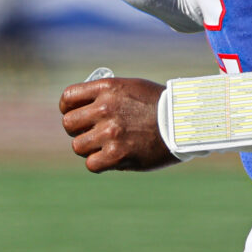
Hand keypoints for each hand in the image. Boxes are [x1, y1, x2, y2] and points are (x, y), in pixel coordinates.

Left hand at [59, 77, 177, 172]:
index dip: (67, 109)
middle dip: (77, 131)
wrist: (183, 122)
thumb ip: (107, 97)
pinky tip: (111, 159)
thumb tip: (86, 111)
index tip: (75, 115)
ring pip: (78, 146)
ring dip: (89, 149)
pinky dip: (99, 164)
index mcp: (107, 88)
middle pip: (68, 124)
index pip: (69, 97)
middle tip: (91, 135)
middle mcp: (105, 108)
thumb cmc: (160, 105)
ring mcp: (110, 132)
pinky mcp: (116, 154)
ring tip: (104, 148)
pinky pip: (91, 164)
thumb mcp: (131, 88)